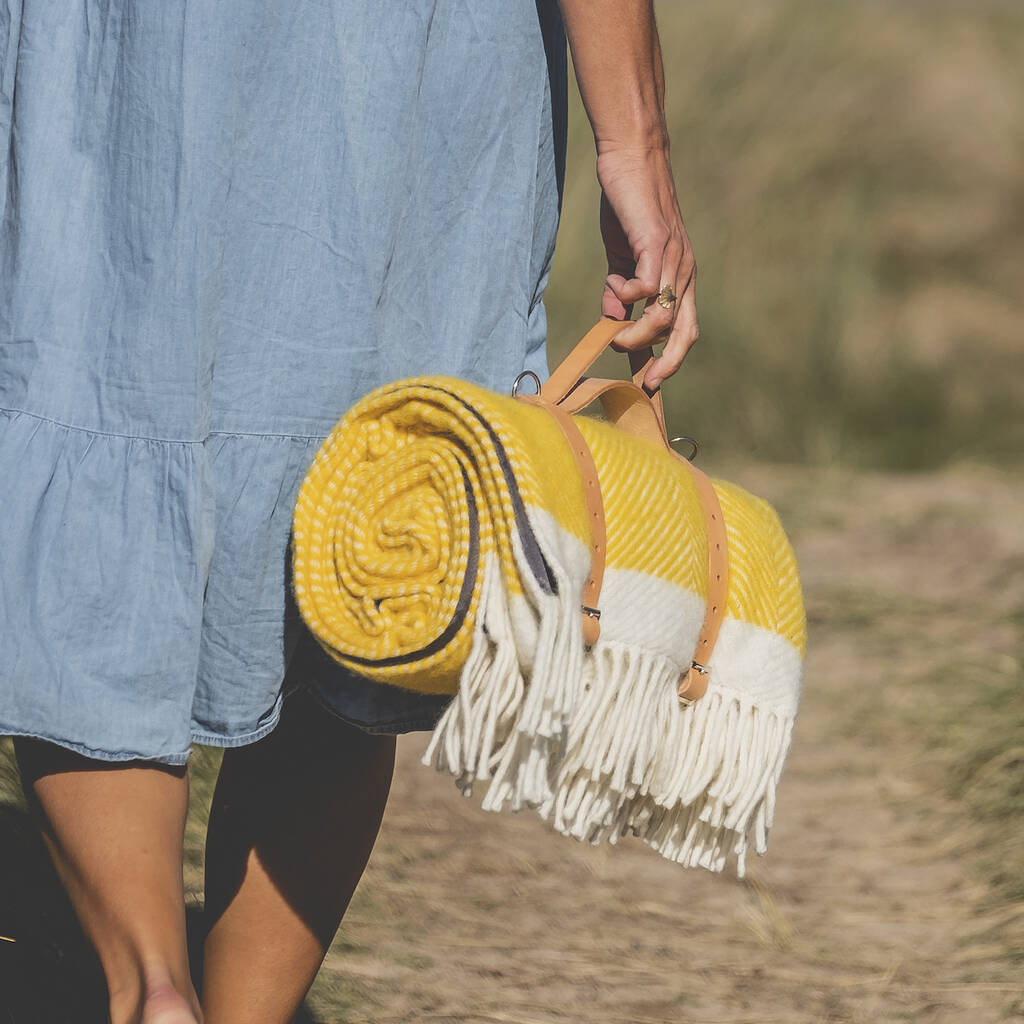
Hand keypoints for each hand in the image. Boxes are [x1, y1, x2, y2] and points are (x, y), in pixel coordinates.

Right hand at [596, 142, 698, 390]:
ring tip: (613, 335)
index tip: (652, 383)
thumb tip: (613, 321)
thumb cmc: (627, 206)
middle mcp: (684, 272)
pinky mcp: (656, 243)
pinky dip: (629, 296)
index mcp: (679, 277)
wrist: (630, 158)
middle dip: (669, 362)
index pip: (685, 328)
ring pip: (665, 315)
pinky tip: (614, 288)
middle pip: (686, 330)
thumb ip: (618, 290)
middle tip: (647, 382)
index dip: (672, 358)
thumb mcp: (622, 257)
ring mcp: (674, 258)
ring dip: (637, 334)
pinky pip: (648, 285)